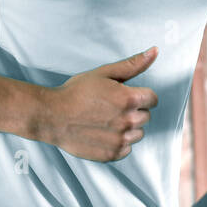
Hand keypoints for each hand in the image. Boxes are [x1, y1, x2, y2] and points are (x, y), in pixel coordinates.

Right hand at [42, 47, 159, 161]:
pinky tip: (103, 133)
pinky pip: (127, 149)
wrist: (52, 116)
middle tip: (111, 107)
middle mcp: (128, 121)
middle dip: (133, 110)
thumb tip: (154, 52)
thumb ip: (132, 64)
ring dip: (127, 128)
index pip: (153, 99)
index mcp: (128, 99)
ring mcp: (120, 140)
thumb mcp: (104, 73)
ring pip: (138, 134)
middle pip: (146, 116)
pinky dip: (118, 142)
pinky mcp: (112, 154)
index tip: (125, 96)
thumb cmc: (76, 92)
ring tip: (106, 120)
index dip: (140, 95)